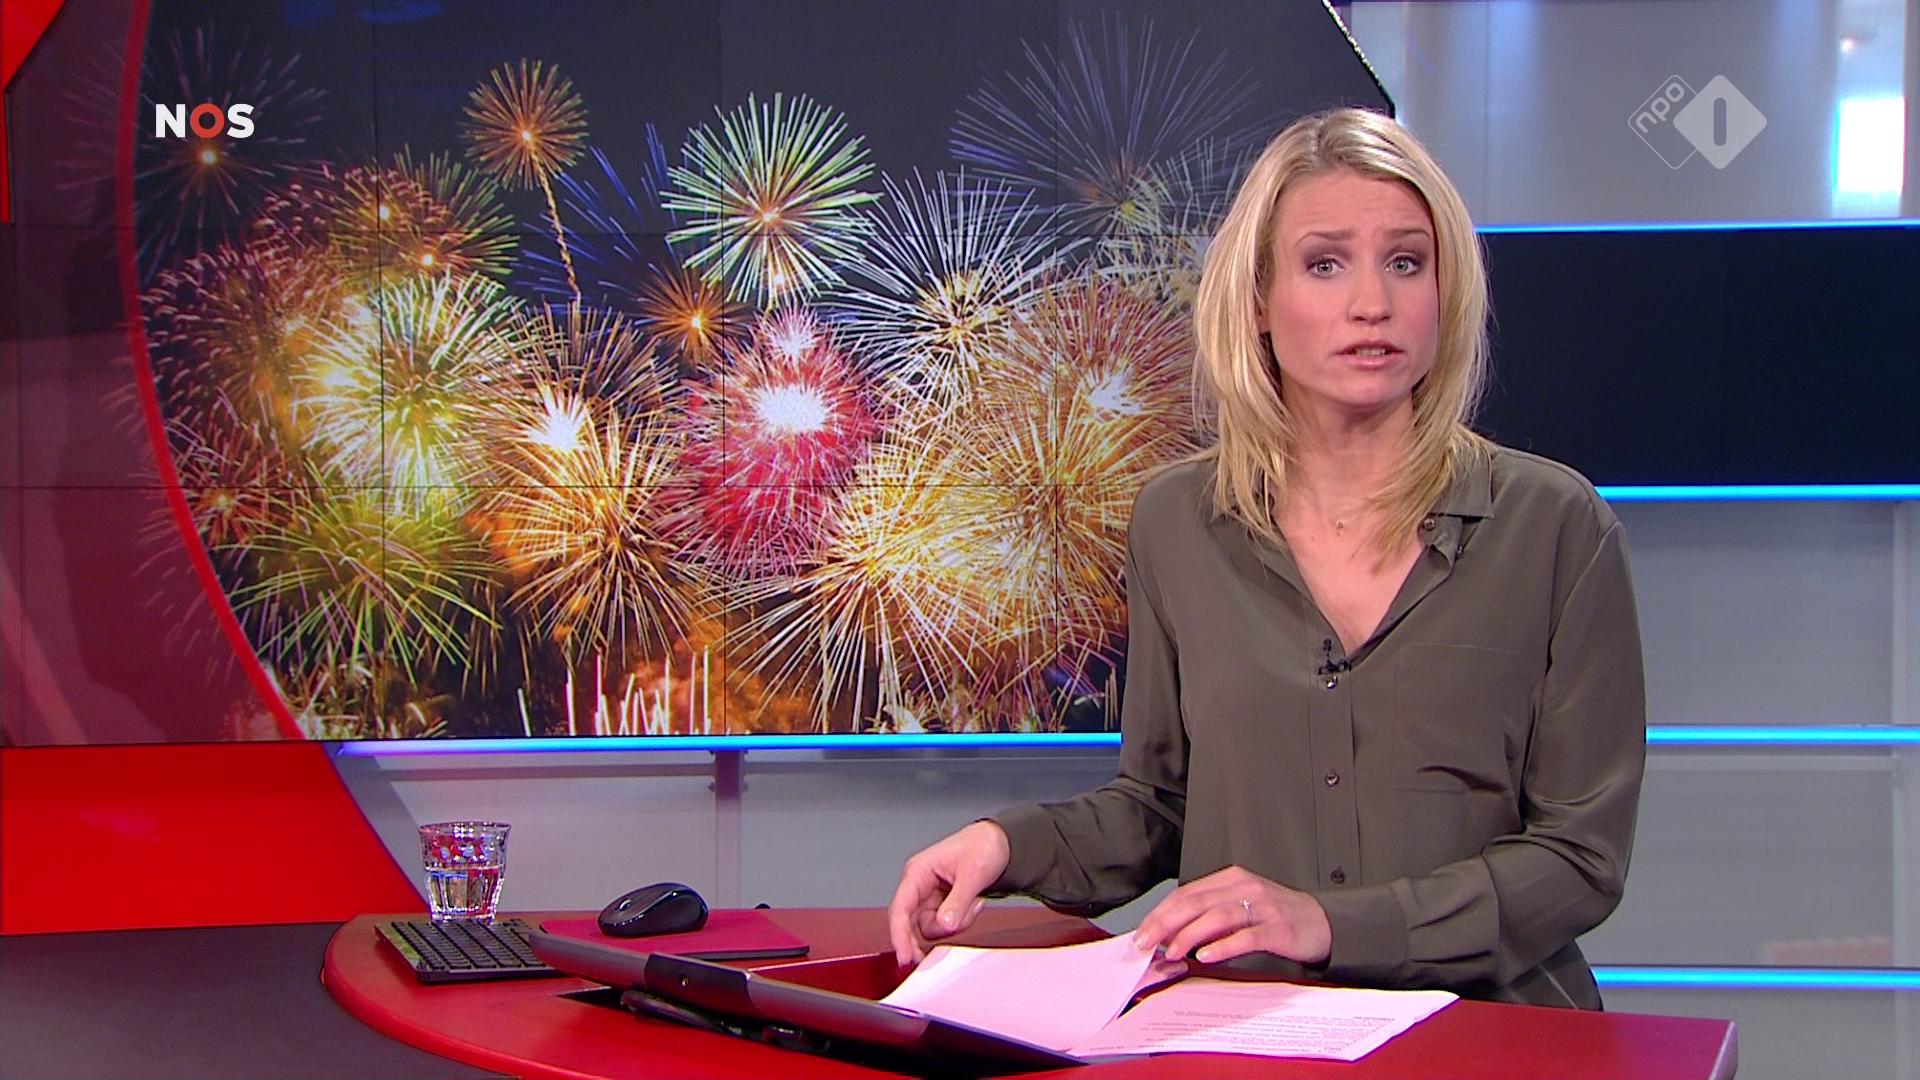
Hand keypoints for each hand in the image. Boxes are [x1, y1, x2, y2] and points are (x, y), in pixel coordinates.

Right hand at [887, 820, 1010, 966]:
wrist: (998, 843)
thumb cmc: (982, 846)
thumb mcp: (973, 872)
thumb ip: (958, 900)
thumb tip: (945, 924)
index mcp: (918, 872)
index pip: (900, 908)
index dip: (899, 935)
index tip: (905, 957)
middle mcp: (919, 885)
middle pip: (912, 924)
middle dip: (936, 930)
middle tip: (936, 953)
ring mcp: (929, 897)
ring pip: (932, 927)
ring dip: (957, 923)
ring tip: (975, 903)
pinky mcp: (941, 905)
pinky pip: (945, 925)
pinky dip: (962, 921)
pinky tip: (974, 905)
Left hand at [1131, 866, 1331, 965]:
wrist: (1322, 922)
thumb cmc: (1276, 916)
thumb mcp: (1239, 907)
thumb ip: (1208, 917)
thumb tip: (1170, 937)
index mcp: (1230, 879)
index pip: (1186, 893)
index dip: (1161, 913)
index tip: (1142, 932)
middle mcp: (1244, 887)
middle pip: (1195, 902)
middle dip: (1165, 923)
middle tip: (1146, 943)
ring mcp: (1262, 906)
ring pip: (1217, 916)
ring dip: (1190, 935)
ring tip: (1172, 952)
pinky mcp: (1278, 928)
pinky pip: (1246, 936)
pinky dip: (1223, 946)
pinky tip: (1206, 956)